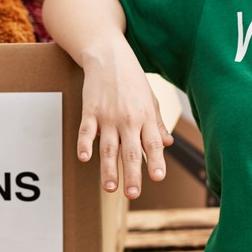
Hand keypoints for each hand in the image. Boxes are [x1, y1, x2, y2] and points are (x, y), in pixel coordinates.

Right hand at [74, 47, 173, 199]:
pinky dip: (85, 145)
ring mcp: (108, 116)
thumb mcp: (150, 100)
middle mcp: (128, 119)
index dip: (156, 161)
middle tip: (132, 194)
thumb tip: (168, 144)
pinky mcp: (90, 111)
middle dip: (132, 174)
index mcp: (145, 117)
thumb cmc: (132, 79)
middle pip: (131, 152)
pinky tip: (84, 158)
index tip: (157, 177)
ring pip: (108, 147)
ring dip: (108, 169)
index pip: (152, 144)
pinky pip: (87, 131)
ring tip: (110, 188)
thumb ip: (157, 124)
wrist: (109, 57)